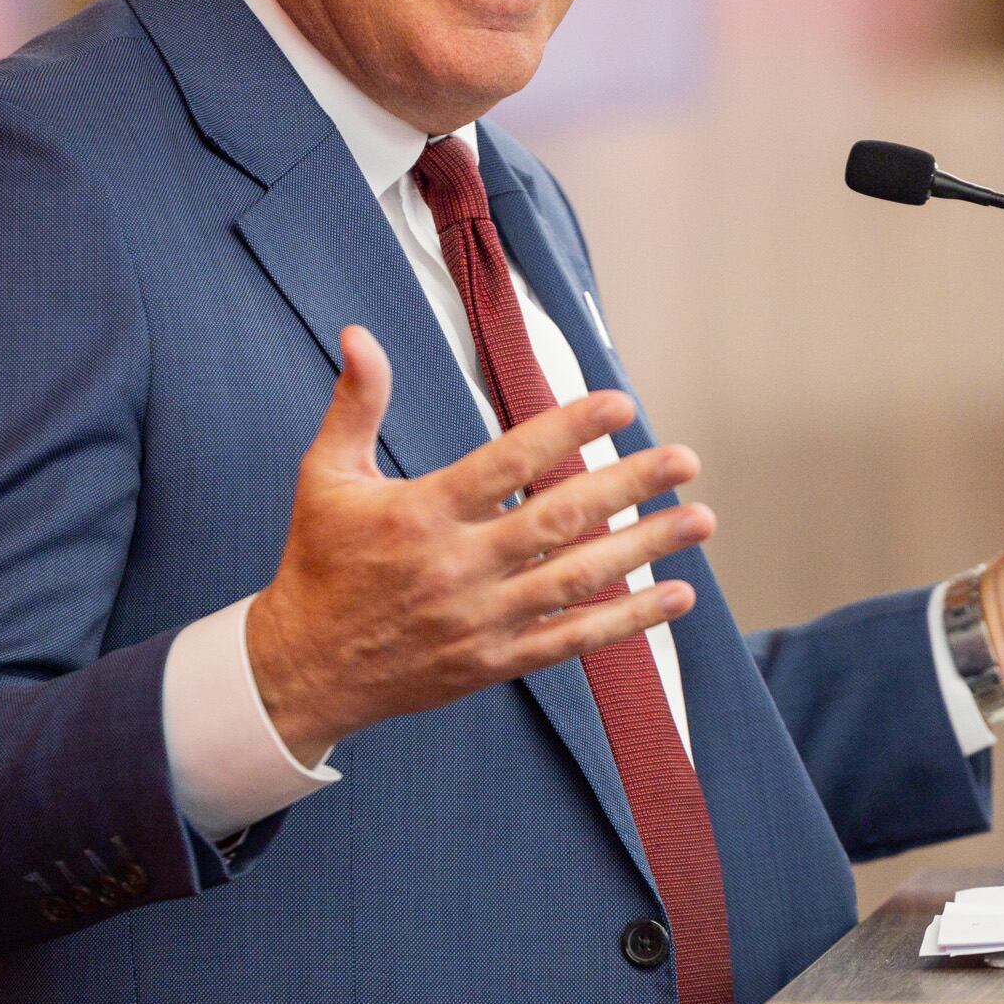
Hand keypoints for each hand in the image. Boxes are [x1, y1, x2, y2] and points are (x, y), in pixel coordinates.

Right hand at [247, 326, 716, 763]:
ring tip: (698, 521)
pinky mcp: (494, 661)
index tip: (618, 404)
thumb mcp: (324, 475)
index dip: (566, 430)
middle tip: (684, 459)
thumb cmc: (319, 562)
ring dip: (643, 549)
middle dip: (628, 487)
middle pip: (558, 521)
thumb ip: (354, 404)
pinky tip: (675, 596)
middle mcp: (457, 568)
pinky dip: (627, 620)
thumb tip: (358, 334)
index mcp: (420, 514)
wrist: (304, 669)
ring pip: (577, 580)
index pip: (507, 463)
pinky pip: (572, 640)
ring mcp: (481, 620)